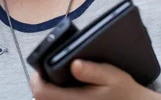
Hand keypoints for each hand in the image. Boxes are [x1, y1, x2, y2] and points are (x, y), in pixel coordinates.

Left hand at [30, 60, 160, 99]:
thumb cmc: (124, 92)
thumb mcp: (112, 76)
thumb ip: (92, 70)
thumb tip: (74, 64)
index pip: (41, 93)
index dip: (36, 79)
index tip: (40, 68)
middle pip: (41, 99)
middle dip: (41, 84)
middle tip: (47, 70)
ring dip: (49, 92)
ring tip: (56, 78)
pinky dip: (57, 97)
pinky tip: (65, 88)